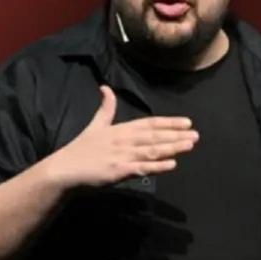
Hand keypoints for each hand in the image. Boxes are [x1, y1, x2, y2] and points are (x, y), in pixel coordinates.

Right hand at [44, 86, 197, 188]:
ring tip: (190, 145)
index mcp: (119, 129)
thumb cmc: (80, 150)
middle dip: (176, 135)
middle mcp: (123, 140)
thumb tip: (106, 87)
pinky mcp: (118, 171)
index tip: (187, 122)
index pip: (149, 123)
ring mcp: (121, 156)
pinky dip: (157, 166)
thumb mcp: (94, 125)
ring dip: (172, 148)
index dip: (168, 122)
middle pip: (154, 136)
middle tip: (196, 134)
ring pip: (152, 150)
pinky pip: (141, 168)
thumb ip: (105, 109)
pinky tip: (172, 164)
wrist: (63, 170)